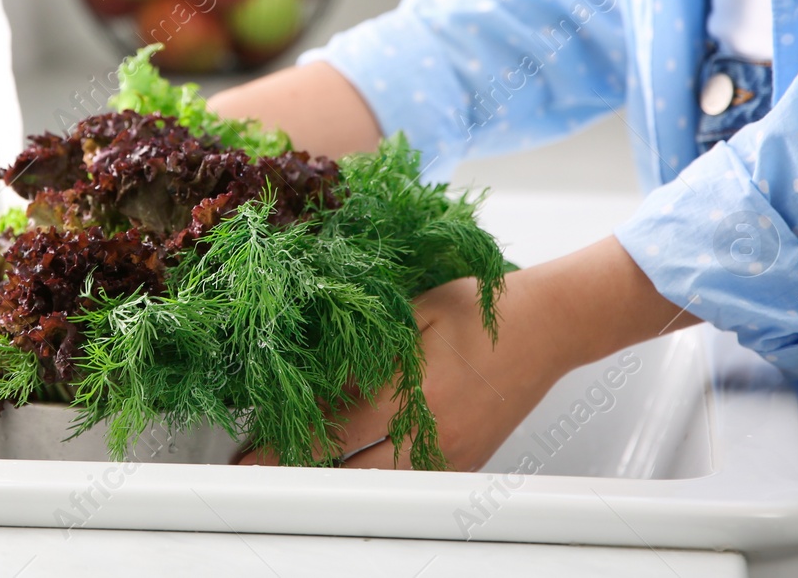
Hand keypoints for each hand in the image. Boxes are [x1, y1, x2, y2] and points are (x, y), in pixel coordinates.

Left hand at [239, 236, 700, 469]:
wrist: (549, 323)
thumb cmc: (481, 308)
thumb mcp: (408, 315)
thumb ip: (359, 351)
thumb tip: (307, 381)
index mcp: (410, 393)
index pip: (331, 436)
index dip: (282, 451)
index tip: (249, 459)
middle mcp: (431, 435)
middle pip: (351, 477)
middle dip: (303, 473)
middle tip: (262, 467)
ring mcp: (452, 456)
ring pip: (380, 488)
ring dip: (339, 478)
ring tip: (301, 462)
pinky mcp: (465, 463)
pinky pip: (411, 484)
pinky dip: (377, 478)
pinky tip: (357, 460)